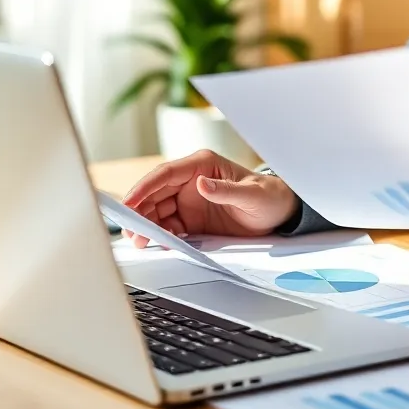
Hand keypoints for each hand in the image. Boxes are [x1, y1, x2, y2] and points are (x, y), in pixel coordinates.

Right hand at [120, 150, 298, 247]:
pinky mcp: (191, 218)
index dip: (144, 187)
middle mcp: (191, 181)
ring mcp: (189, 200)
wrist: (279, 212)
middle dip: (140, 211)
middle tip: (132, 230)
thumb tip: (200, 184)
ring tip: (140, 241)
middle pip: (155, 193)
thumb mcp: (251, 194)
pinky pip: (168, 225)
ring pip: (158, 210)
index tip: (130, 202)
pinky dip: (160, 234)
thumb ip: (226, 190)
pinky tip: (157, 243)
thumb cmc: (269, 195)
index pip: (165, 174)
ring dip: (146, 225)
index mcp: (202, 164)